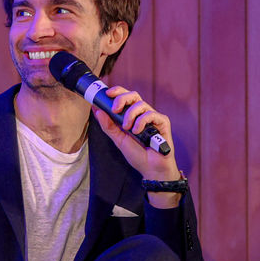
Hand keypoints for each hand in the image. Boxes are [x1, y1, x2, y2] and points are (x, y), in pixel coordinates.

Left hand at [93, 86, 180, 207]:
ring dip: (130, 114)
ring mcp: (152, 117)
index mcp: (131, 116)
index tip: (107, 93)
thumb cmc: (137, 154)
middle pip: (133, 95)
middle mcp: (142, 114)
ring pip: (141, 104)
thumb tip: (96, 110)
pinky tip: (137, 131)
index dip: (116, 91)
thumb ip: (108, 125)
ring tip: (127, 128)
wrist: (151, 169)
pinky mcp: (162, 122)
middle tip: (115, 109)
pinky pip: (151, 114)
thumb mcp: (118, 139)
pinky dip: (141, 121)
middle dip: (122, 98)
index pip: (125, 97)